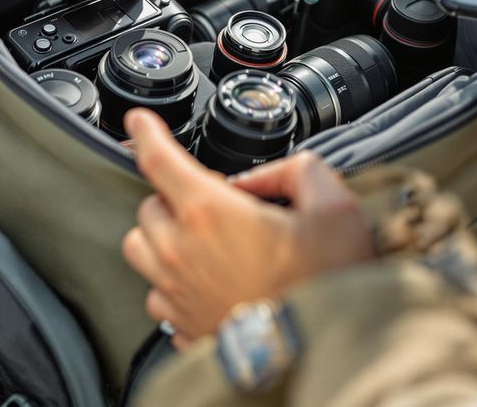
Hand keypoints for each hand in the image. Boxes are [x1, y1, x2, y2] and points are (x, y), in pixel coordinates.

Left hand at [121, 110, 373, 346]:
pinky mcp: (181, 328)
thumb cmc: (327, 286)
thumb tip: (273, 174)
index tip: (141, 121)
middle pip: (148, 205)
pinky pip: (157, 293)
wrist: (322, 354)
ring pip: (142, 249)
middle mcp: (181, 252)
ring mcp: (176, 294)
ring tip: (200, 238)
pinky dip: (172, 279)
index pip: (158, 159)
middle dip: (175, 194)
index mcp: (210, 212)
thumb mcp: (335, 207)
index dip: (146, 131)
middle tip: (214, 200)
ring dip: (163, 235)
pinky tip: (206, 278)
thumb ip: (300, 171)